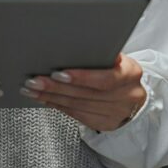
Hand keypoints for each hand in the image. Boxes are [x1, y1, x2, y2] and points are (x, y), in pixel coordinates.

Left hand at [19, 53, 146, 132]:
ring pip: (78, 105)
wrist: (135, 95)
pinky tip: (44, 98)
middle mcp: (127, 95)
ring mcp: (117, 112)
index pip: (105, 78)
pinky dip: (58, 105)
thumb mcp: (116, 57)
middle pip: (86, 93)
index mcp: (131, 73)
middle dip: (56, 87)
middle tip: (35, 80)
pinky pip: (77, 114)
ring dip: (51, 97)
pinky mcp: (106, 123)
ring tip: (32, 88)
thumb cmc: (119, 70)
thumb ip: (99, 54)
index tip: (58, 73)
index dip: (81, 77)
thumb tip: (71, 44)